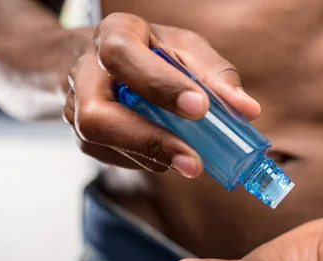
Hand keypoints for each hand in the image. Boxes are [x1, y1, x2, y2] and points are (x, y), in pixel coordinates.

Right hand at [62, 13, 260, 175]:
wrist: (109, 65)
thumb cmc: (154, 53)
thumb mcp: (186, 50)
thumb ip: (215, 76)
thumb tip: (247, 110)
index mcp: (114, 35)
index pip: (124, 57)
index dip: (161, 86)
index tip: (201, 108)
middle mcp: (85, 72)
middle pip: (97, 114)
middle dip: (148, 141)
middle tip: (193, 162)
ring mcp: (75, 108)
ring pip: (101, 143)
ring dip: (151, 157)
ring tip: (190, 163)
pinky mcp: (83, 137)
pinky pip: (112, 158)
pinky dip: (146, 161)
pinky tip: (168, 157)